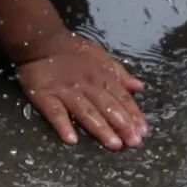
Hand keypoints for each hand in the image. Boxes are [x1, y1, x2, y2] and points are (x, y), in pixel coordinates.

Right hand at [17, 35, 148, 149]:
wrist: (42, 41)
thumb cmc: (74, 51)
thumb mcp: (101, 56)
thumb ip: (119, 73)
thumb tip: (139, 87)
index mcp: (102, 76)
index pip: (122, 98)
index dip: (133, 114)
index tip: (144, 132)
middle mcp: (87, 85)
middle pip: (107, 107)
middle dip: (122, 125)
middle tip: (134, 143)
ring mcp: (66, 92)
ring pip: (86, 112)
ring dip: (101, 129)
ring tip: (113, 144)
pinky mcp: (45, 96)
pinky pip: (55, 112)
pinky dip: (63, 125)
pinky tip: (71, 140)